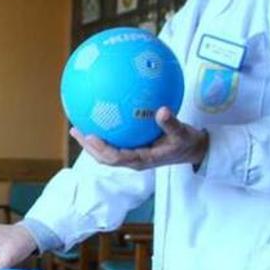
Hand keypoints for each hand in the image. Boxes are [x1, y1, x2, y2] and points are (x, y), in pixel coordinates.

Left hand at [72, 107, 208, 170]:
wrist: (193, 149)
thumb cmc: (187, 142)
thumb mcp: (183, 133)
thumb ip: (171, 124)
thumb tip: (162, 110)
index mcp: (142, 159)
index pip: (117, 158)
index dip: (102, 149)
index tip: (91, 136)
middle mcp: (133, 159)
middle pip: (105, 157)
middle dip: (89, 146)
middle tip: (76, 129)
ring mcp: (132, 155)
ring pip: (107, 152)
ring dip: (92, 142)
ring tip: (78, 126)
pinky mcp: (134, 149)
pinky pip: (115, 142)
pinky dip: (105, 133)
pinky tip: (100, 118)